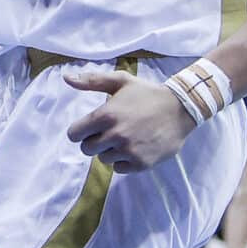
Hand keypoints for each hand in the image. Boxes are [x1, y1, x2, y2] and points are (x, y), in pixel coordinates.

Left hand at [61, 68, 193, 172]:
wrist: (180, 109)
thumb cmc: (146, 93)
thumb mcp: (120, 81)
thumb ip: (91, 81)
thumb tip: (66, 78)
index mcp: (105, 115)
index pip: (74, 134)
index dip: (79, 131)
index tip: (88, 129)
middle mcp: (115, 135)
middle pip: (87, 149)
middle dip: (93, 141)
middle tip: (107, 133)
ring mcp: (129, 151)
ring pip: (103, 159)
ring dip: (109, 151)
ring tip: (124, 138)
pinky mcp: (141, 163)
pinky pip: (119, 169)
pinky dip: (122, 161)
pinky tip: (133, 148)